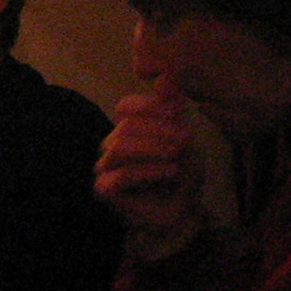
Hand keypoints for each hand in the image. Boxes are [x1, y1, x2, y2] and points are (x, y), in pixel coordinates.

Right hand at [95, 80, 206, 259]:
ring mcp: (105, 168)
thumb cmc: (181, 175)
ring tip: (178, 157)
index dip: (150, 106)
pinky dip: (149, 171)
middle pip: (125, 126)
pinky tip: (170, 172)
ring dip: (154, 149)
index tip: (177, 114)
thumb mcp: (183, 138)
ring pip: (119, 147)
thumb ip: (171, 110)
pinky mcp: (104, 190)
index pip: (126, 107)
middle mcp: (112, 146)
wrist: (182, 212)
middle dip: (158, 130)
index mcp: (128, 130)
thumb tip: (165, 78)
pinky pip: (120, 174)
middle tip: (186, 140)